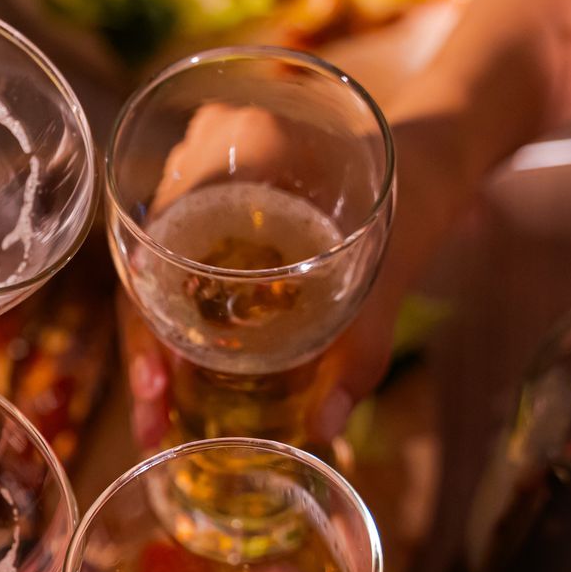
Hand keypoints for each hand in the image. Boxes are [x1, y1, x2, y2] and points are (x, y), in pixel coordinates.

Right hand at [139, 104, 481, 443]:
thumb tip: (325, 426)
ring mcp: (201, 164)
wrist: (424, 159)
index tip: (156, 384)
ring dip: (152, 336)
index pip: (163, 239)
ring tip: (157, 407)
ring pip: (153, 262)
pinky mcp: (205, 191)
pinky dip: (171, 312)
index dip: (147, 322)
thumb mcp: (392, 274)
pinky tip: (172, 369)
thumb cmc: (411, 203)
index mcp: (247, 145)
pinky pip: (172, 254)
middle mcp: (210, 145)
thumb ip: (360, 350)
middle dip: (145, 346)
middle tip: (152, 419)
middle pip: (147, 260)